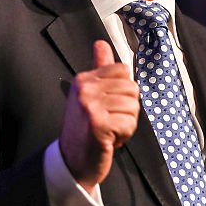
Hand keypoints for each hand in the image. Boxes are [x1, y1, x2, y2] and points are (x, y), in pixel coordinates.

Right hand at [59, 40, 139, 188]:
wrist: (71, 162)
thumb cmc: (84, 129)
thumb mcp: (88, 95)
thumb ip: (99, 69)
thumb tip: (101, 43)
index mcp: (84, 79)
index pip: (123, 70)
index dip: (124, 91)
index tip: (109, 105)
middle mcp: (85, 89)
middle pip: (132, 89)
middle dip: (127, 110)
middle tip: (109, 122)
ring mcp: (90, 106)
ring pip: (133, 107)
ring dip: (126, 124)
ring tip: (109, 131)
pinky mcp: (97, 124)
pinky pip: (129, 124)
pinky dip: (124, 136)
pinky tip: (108, 141)